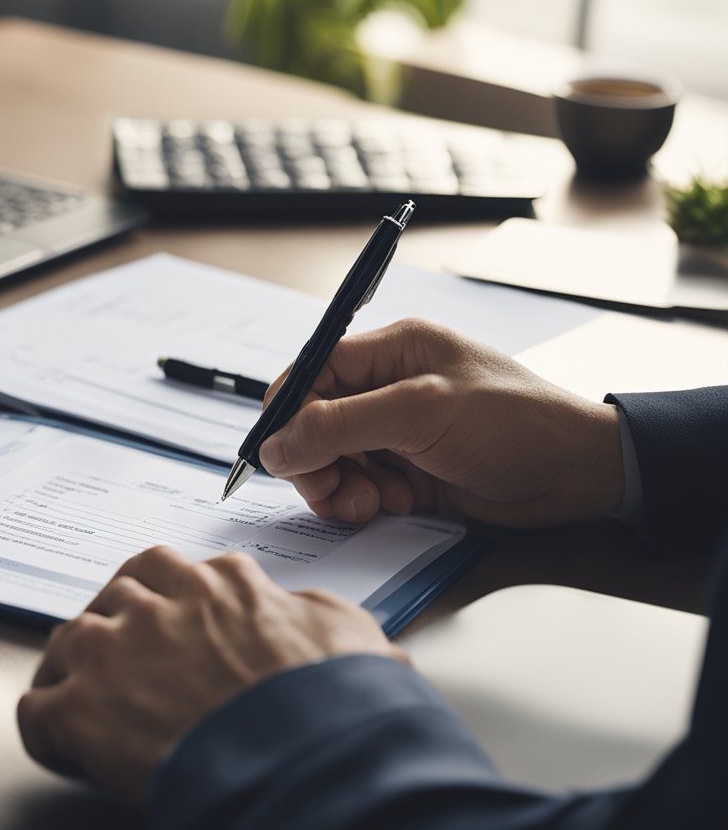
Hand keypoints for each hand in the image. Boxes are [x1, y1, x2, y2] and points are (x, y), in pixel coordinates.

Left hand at [16, 545, 402, 807]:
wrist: (307, 760)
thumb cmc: (334, 704)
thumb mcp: (349, 632)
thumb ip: (312, 609)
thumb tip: (300, 609)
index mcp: (221, 587)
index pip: (178, 571)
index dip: (174, 600)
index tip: (176, 622)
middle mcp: (161, 606)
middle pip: (118, 592)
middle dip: (119, 618)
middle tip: (122, 650)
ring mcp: (116, 651)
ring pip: (70, 636)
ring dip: (76, 664)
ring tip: (82, 693)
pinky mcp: (82, 709)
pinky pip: (36, 708)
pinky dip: (46, 727)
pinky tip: (63, 745)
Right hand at [259, 318, 623, 526]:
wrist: (580, 474)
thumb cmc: (514, 423)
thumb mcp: (420, 413)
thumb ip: (340, 425)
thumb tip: (275, 446)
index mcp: (391, 351)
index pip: (311, 372)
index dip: (288, 414)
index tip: (281, 456)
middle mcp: (388, 387)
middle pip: (314, 422)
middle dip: (316, 461)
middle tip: (333, 492)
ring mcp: (397, 431)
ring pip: (332, 460)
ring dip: (340, 487)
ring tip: (372, 503)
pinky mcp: (408, 470)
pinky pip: (359, 486)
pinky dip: (364, 502)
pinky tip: (393, 505)